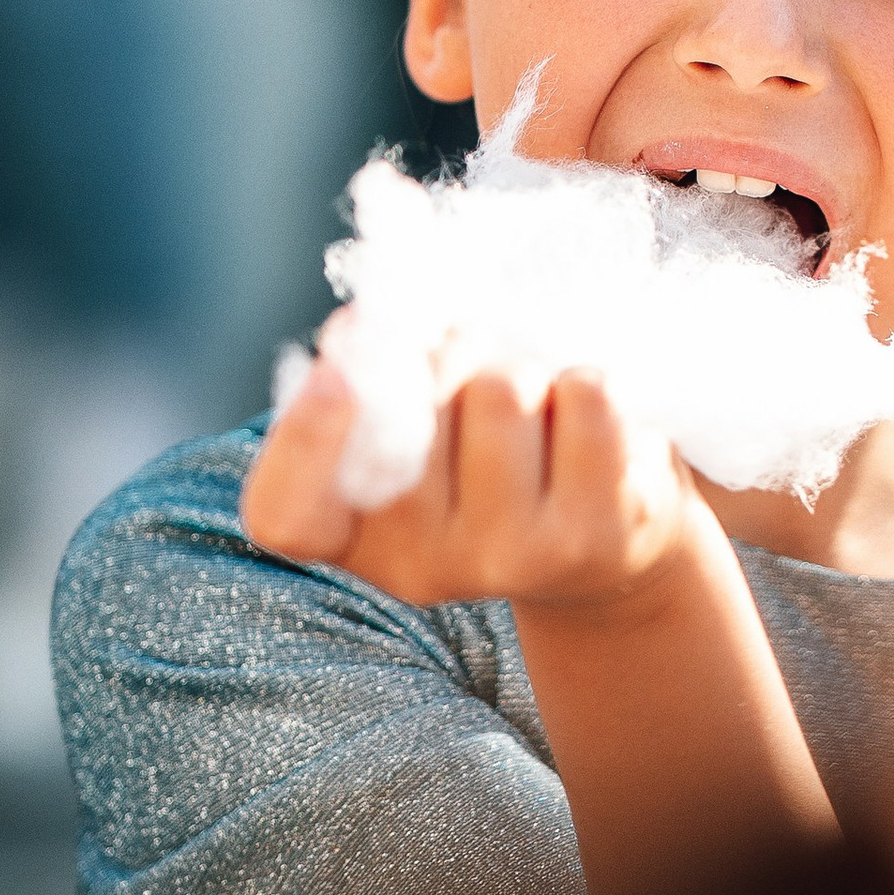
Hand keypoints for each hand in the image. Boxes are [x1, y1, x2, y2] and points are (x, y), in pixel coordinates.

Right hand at [243, 353, 697, 614]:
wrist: (608, 545)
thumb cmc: (492, 459)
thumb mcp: (422, 429)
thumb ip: (376, 381)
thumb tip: (359, 329)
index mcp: (355, 538)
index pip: (286, 516)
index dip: (301, 439)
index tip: (334, 373)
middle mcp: (422, 566)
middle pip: (414, 398)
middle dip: (451, 351)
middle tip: (477, 373)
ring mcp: (509, 560)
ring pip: (500, 390)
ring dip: (525, 368)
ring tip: (539, 413)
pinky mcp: (593, 536)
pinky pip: (584, 397)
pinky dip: (589, 384)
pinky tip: (587, 430)